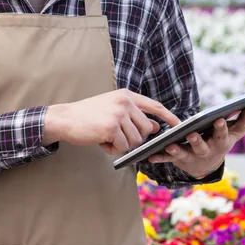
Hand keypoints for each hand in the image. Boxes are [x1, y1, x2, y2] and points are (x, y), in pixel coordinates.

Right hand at [43, 88, 180, 153]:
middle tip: (116, 136)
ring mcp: (119, 114)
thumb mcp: (113, 108)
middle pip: (146, 129)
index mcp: (127, 95)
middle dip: (134, 138)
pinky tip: (100, 140)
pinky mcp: (111, 127)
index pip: (155, 106)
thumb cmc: (89, 115)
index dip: (169, 117)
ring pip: (135, 141)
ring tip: (105, 136)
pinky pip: (122, 147)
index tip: (179, 125)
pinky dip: (111, 149)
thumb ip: (134, 115)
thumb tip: (156, 127)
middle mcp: (125, 102)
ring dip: (121, 144)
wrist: (65, 118)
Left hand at [147, 104, 244, 178]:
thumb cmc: (222, 141)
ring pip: (183, 154)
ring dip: (176, 150)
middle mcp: (206, 151)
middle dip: (197, 141)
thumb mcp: (235, 133)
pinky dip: (159, 157)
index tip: (219, 119)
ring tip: (169, 144)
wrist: (207, 166)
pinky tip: (150, 155)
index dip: (221, 128)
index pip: (222, 135)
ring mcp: (191, 156)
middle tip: (191, 134)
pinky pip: (168, 159)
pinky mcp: (178, 160)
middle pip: (201, 146)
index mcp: (220, 143)